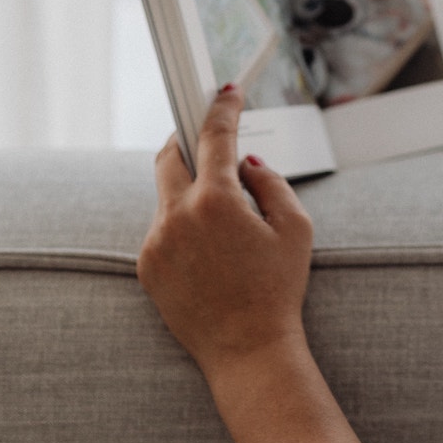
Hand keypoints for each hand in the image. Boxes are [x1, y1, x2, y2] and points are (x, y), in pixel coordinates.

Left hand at [140, 86, 314, 379]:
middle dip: (187, 140)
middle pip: (169, 154)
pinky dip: (183, 225)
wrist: (247, 350)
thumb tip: (246, 162)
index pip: (213, 136)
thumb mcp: (296, 228)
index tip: (226, 92)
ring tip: (225, 222)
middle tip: (209, 141)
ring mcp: (155, 242)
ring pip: (167, 195)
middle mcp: (177, 216)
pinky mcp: (146, 265)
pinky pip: (162, 229)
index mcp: (216, 202)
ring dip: (190, 192)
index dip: (222, 108)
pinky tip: (210, 253)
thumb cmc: (278, 289)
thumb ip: (271, 182)